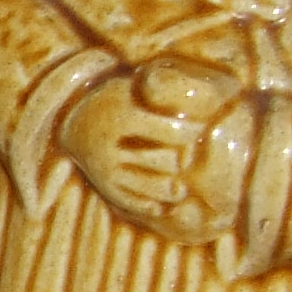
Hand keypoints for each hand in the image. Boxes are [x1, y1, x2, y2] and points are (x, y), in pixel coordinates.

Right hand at [59, 59, 252, 245]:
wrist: (70, 121)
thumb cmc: (114, 99)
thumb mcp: (133, 86)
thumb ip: (165, 93)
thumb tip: (221, 91)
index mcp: (121, 119)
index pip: (176, 133)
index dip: (196, 131)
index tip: (201, 126)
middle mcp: (111, 149)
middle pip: (170, 162)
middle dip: (185, 157)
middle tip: (187, 152)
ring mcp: (108, 173)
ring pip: (160, 187)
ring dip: (177, 184)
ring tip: (180, 176)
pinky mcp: (108, 190)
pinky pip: (144, 206)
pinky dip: (161, 203)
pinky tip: (167, 192)